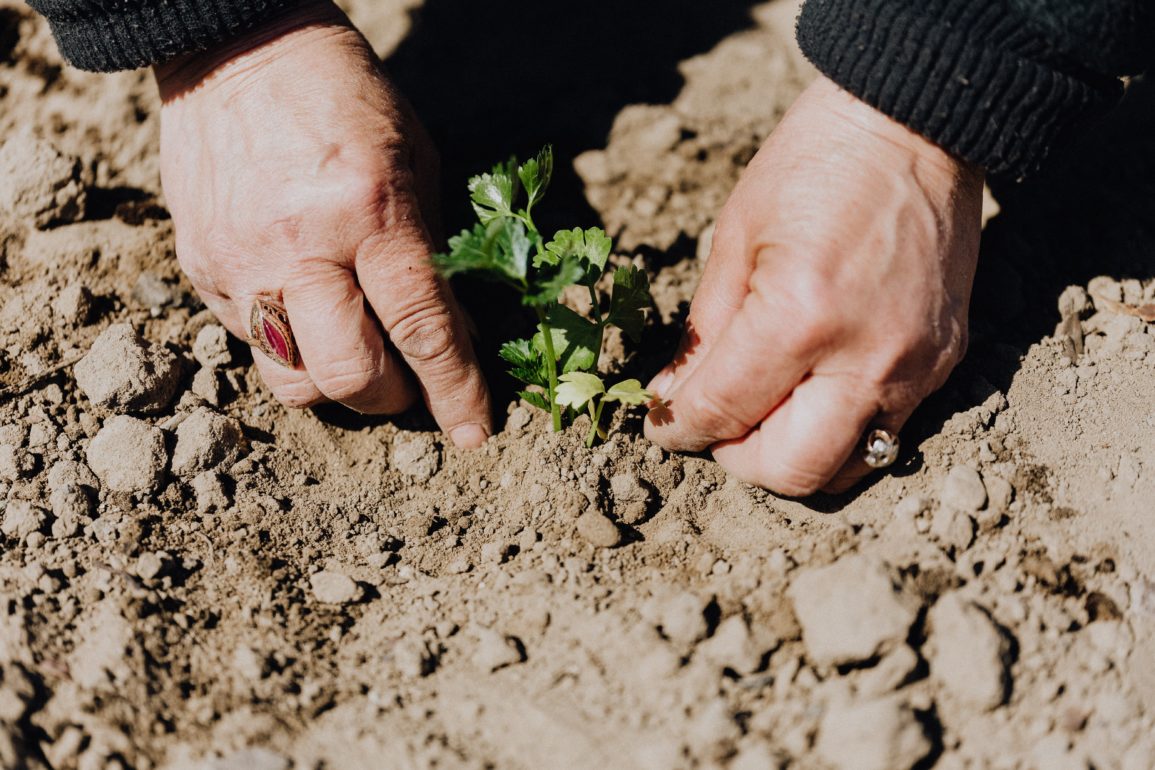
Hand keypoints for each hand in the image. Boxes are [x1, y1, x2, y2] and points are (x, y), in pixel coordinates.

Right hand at [154, 1, 490, 446]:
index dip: (454, 390)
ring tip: (357, 353)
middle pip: (349, 376)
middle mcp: (298, 246)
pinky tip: (308, 311)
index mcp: (368, 211)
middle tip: (409, 384)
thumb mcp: (415, 163)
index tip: (475, 432)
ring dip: (337, 388)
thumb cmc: (346, 99)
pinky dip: (292, 347)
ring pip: (292, 381)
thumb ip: (432, 254)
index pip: (420, 327)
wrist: (236, 50)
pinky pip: (251, 345)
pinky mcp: (200, 269)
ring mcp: (240, 263)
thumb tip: (452, 336)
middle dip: (392, 399)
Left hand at [644, 76, 983, 494]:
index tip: (662, 424)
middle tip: (716, 428)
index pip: (723, 413)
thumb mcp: (735, 240)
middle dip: (737, 460)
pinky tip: (813, 391)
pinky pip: (885, 432)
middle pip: (790, 470)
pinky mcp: (944, 362)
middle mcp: (865, 357)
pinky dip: (837, 430)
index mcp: (799, 317)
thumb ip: (703, 333)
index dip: (678, 428)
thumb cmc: (814, 165)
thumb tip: (674, 400)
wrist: (916, 125)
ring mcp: (915, 367)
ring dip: (791, 457)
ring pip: (845, 468)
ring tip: (764, 414)